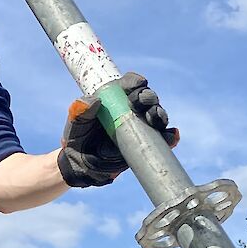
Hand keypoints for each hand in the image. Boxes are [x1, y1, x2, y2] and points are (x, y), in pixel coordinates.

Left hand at [56, 72, 178, 187]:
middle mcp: (132, 109)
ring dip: (159, 114)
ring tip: (154, 118)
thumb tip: (94, 101)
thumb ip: (80, 111)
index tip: (136, 85)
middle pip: (147, 97)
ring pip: (157, 116)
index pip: (130, 83)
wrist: (80, 166)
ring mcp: (141, 127)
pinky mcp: (146, 145)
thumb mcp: (75, 123)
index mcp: (116, 97)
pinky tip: (171, 136)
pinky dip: (169, 137)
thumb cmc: (77, 138)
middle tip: (142, 102)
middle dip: (148, 97)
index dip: (135, 82)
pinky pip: (162, 140)